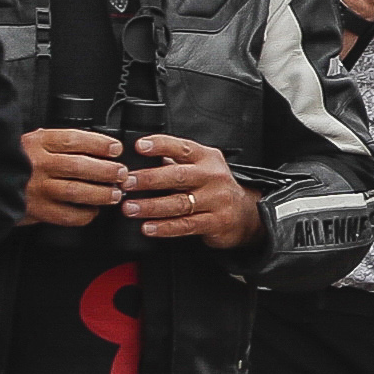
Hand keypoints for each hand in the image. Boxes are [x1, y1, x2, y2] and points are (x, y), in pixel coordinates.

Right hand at [22, 127, 126, 229]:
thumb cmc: (13, 163)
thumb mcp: (30, 143)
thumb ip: (55, 143)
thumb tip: (94, 145)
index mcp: (36, 143)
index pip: (74, 140)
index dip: (99, 144)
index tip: (116, 149)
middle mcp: (37, 165)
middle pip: (80, 166)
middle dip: (107, 171)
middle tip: (121, 173)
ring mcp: (36, 189)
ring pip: (76, 191)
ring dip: (100, 193)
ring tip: (113, 193)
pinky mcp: (35, 211)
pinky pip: (66, 215)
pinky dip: (84, 215)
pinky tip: (92, 211)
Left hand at [121, 133, 261, 249]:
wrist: (246, 213)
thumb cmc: (215, 188)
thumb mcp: (202, 167)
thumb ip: (176, 163)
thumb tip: (140, 160)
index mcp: (207, 158)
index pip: (182, 147)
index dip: (160, 145)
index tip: (139, 146)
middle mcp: (213, 176)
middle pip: (178, 176)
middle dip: (149, 179)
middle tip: (127, 182)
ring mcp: (216, 200)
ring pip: (179, 203)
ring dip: (151, 206)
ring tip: (130, 208)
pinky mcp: (216, 222)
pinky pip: (186, 225)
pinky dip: (165, 228)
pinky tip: (148, 228)